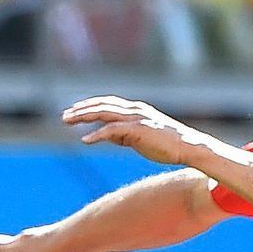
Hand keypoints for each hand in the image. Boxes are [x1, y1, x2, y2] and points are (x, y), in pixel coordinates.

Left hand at [61, 95, 212, 168]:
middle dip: (81, 109)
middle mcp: (135, 110)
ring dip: (84, 116)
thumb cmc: (166, 145)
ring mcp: (137, 118)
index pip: (107, 103)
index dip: (89, 106)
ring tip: (68, 121)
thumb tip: (104, 136)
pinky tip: (85, 140)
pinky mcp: (138, 130)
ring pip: (104, 113)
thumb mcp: (139, 138)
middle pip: (102, 105)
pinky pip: (113, 130)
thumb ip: (122, 135)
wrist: (188, 148)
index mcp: (135, 110)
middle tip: (64, 116)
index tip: (74, 111)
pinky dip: (97, 134)